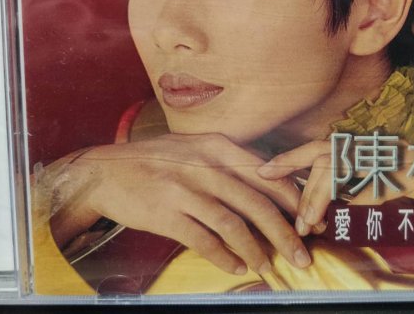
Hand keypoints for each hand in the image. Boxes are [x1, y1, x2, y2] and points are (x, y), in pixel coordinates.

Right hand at [48, 133, 310, 275]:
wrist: (106, 172)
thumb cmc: (156, 160)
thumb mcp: (195, 147)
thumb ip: (229, 161)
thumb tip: (268, 182)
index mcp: (216, 146)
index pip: (266, 174)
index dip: (291, 200)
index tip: (308, 220)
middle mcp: (205, 165)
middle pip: (256, 202)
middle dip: (285, 232)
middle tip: (302, 256)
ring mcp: (185, 190)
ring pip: (233, 224)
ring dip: (256, 250)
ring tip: (269, 267)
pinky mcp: (167, 214)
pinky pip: (203, 240)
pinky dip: (223, 256)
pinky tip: (235, 266)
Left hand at [257, 138, 413, 235]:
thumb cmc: (402, 181)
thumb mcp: (367, 186)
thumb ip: (343, 191)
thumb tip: (320, 208)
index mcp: (353, 147)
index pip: (315, 149)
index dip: (289, 157)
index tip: (263, 168)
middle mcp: (360, 145)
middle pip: (319, 152)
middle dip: (290, 165)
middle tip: (264, 178)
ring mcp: (373, 152)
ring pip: (333, 168)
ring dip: (316, 197)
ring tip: (305, 223)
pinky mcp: (387, 164)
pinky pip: (356, 181)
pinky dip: (342, 198)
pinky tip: (331, 215)